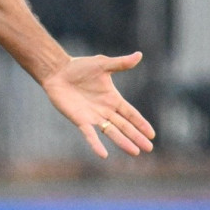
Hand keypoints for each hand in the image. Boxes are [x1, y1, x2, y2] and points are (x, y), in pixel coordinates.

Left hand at [40, 51, 155, 158]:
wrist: (57, 71)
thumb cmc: (79, 67)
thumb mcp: (102, 64)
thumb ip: (120, 63)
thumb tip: (139, 55)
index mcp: (112, 98)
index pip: (131, 113)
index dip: (141, 123)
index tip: (152, 134)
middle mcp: (105, 110)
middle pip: (124, 126)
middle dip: (136, 136)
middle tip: (148, 148)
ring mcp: (93, 116)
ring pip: (111, 132)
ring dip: (123, 142)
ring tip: (135, 152)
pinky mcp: (80, 120)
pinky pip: (90, 134)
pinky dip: (96, 144)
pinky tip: (103, 155)